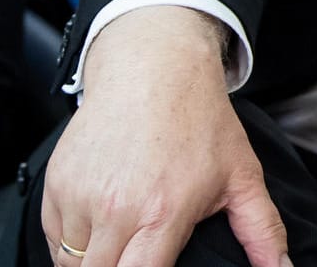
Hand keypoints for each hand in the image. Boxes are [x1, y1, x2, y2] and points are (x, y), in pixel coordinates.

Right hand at [41, 6, 289, 266]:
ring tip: (126, 238)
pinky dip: (74, 242)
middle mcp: (115, 210)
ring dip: (96, 262)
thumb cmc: (199, 120)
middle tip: (145, 253)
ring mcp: (79, 198)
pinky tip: (103, 223)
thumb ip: (262, 230)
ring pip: (73, 264)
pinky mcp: (55, 186)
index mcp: (162, 213)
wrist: (153, 69)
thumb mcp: (242, 175)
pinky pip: (54, 238)